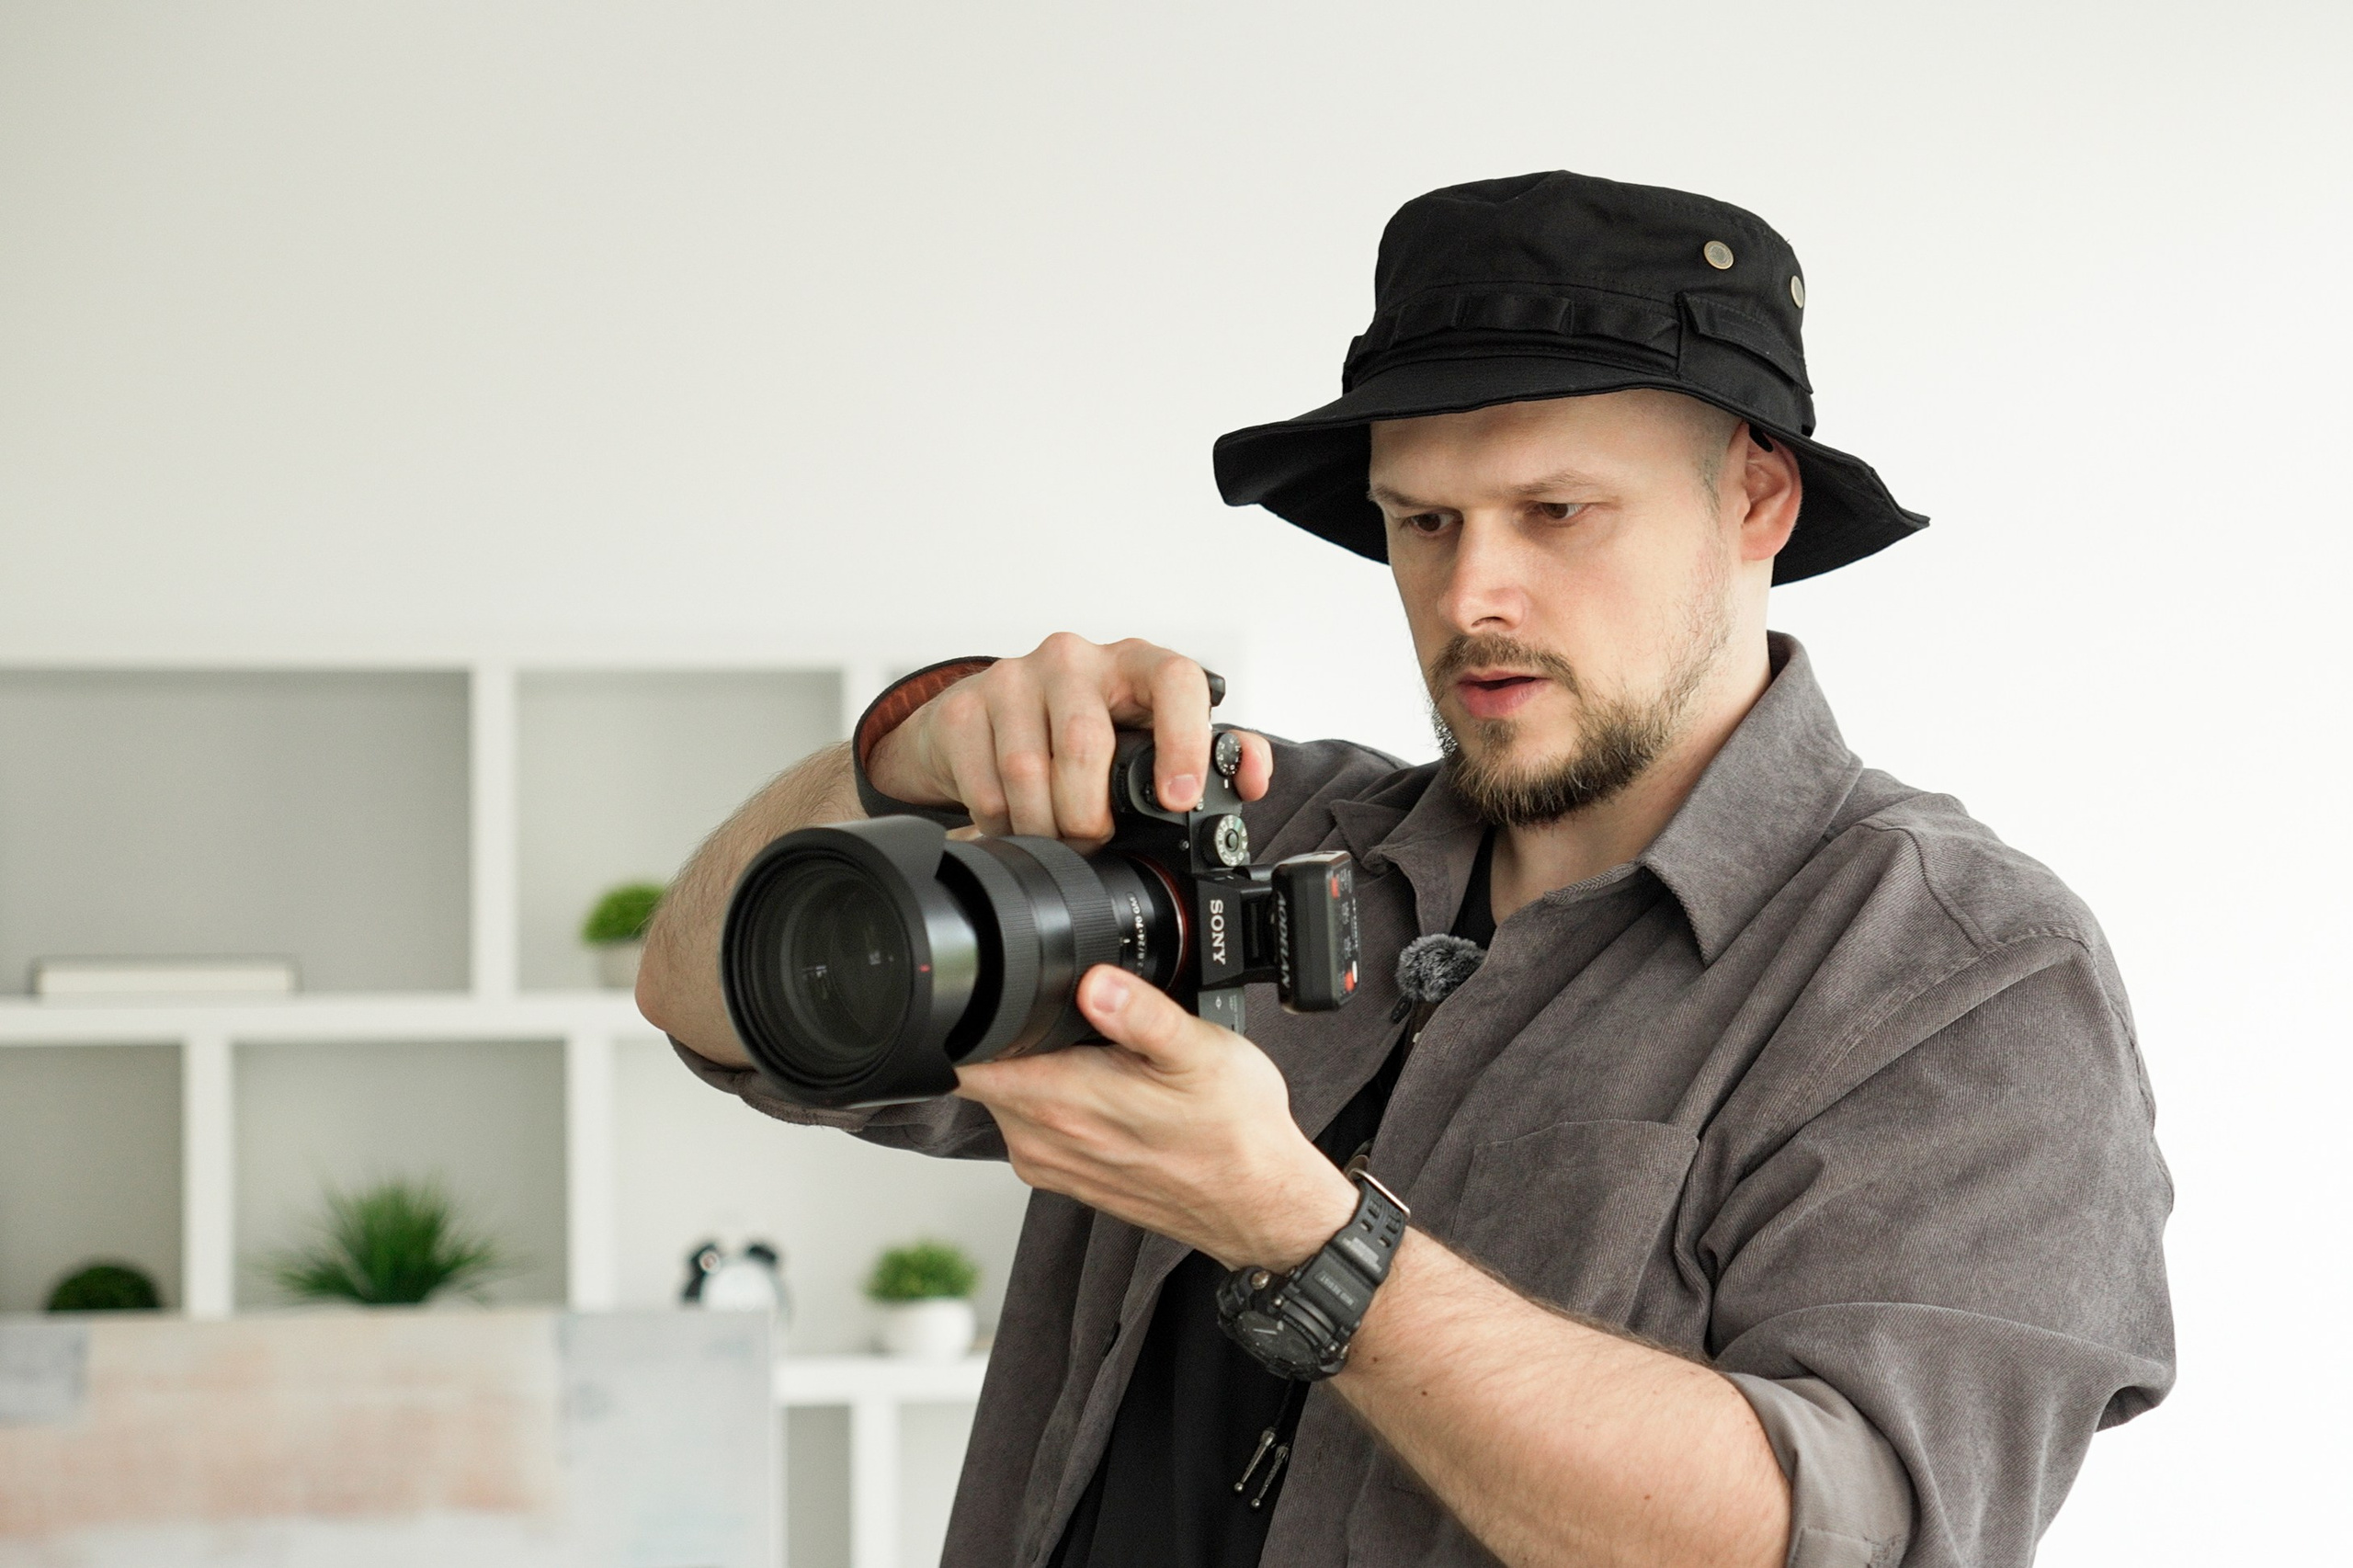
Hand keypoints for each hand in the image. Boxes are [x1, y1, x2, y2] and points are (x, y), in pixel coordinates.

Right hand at [865, 633, 1273, 840]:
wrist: (978, 725)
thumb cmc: (1076, 732)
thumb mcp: (1146, 738)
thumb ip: (1211, 757)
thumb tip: (1251, 776)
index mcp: (1134, 663)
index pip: (1175, 679)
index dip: (1184, 737)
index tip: (1178, 796)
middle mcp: (1075, 661)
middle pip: (1085, 746)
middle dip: (1090, 816)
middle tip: (1093, 840)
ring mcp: (1013, 678)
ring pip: (1030, 774)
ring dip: (1046, 827)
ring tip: (1055, 838)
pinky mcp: (964, 709)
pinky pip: (987, 789)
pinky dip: (1004, 825)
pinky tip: (1014, 823)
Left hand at [952, 966, 1357, 1269]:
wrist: (1260, 1206)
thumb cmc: (1235, 1135)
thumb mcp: (1201, 1052)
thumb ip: (1142, 1014)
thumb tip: (1095, 982)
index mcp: (1061, 1102)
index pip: (964, 1060)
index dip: (969, 1020)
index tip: (1004, 997)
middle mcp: (1042, 1140)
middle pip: (983, 1072)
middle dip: (1012, 1038)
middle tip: (1075, 1023)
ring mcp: (1051, 1164)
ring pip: (1008, 1099)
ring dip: (1036, 1072)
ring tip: (1100, 1058)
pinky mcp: (1068, 1178)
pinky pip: (1034, 1127)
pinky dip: (1057, 1105)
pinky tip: (1109, 1093)